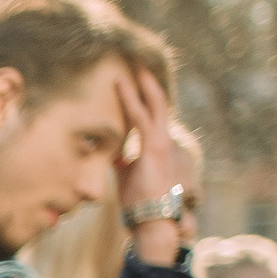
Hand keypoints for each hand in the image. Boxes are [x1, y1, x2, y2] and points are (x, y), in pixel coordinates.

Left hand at [112, 69, 181, 266]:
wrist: (153, 220)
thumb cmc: (140, 201)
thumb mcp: (128, 175)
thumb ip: (122, 160)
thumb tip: (113, 153)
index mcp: (157, 145)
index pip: (151, 113)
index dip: (142, 94)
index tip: (133, 77)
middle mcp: (163, 139)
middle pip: (156, 102)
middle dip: (146, 80)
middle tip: (135, 58)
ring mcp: (161, 142)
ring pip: (152, 103)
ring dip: (140, 82)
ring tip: (129, 61)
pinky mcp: (155, 147)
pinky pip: (140, 117)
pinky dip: (130, 99)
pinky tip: (120, 83)